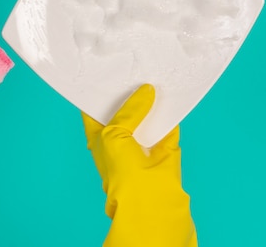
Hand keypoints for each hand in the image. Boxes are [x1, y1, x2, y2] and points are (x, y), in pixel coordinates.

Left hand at [82, 84, 197, 246]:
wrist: (150, 200)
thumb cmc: (120, 171)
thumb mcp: (114, 133)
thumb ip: (129, 109)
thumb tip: (146, 91)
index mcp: (98, 136)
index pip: (94, 108)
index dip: (98, 90)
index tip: (105, 69)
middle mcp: (119, 137)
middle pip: (123, 108)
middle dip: (129, 91)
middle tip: (133, 65)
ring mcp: (142, 142)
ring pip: (147, 114)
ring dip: (151, 99)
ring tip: (152, 72)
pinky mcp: (166, 146)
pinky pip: (168, 123)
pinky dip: (171, 110)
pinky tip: (172, 91)